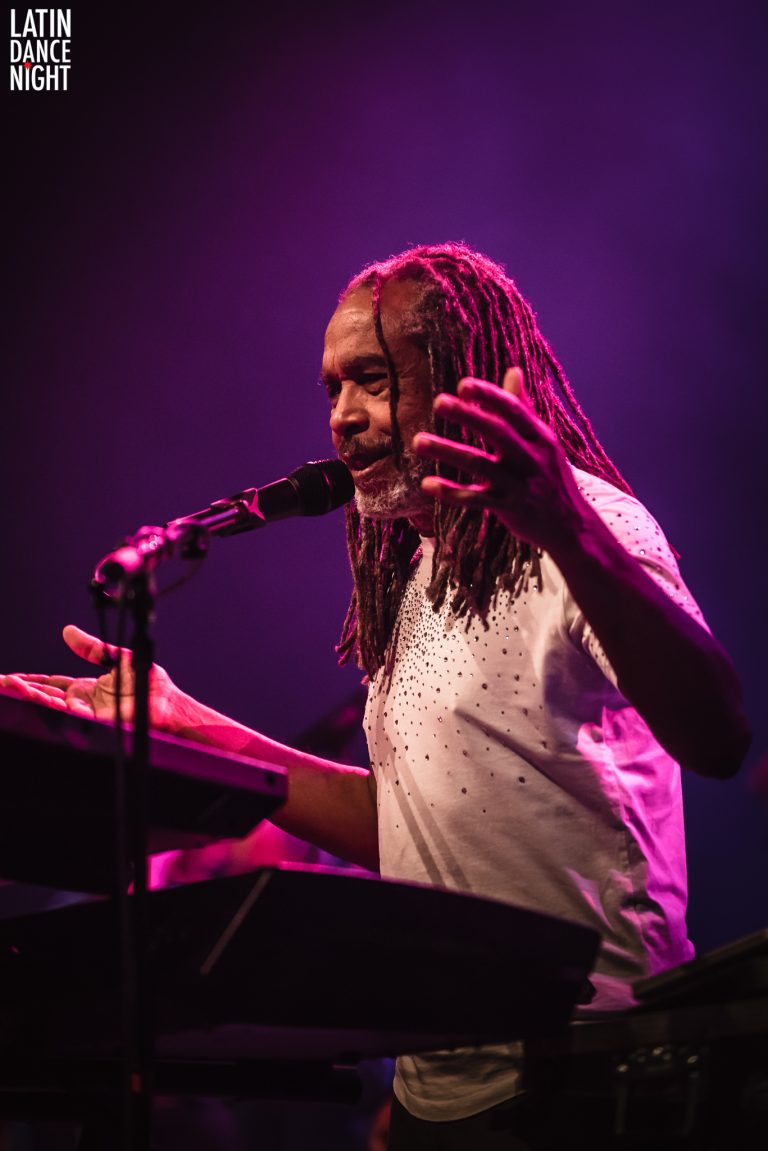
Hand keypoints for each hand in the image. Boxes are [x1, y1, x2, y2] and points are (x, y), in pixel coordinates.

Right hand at [0, 625, 181, 731]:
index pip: (51, 684)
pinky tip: (33, 697)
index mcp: (86, 689)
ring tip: (6, 686)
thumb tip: (67, 631)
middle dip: (20, 689)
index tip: (9, 677)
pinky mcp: (91, 722)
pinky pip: (66, 712)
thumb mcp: (116, 658)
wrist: (167, 702)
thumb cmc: (149, 684)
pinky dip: (47, 704)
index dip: (31, 680)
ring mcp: (85, 713)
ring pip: (49, 704)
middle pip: (44, 695)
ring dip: (26, 695)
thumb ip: (92, 648)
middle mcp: (81, 702)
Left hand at [413, 368, 586, 554]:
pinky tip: (426, 484)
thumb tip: (513, 370)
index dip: (489, 396)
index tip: (463, 384)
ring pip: (480, 464)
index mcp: (540, 438)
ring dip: (447, 451)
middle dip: (468, 415)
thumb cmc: (552, 477)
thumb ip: (523, 408)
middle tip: (438, 402)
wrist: (571, 526)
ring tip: (418, 441)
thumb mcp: (544, 442)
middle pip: (498, 432)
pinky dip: (451, 492)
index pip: (514, 410)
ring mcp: (520, 485)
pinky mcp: (509, 509)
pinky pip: (475, 499)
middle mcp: (532, 459)